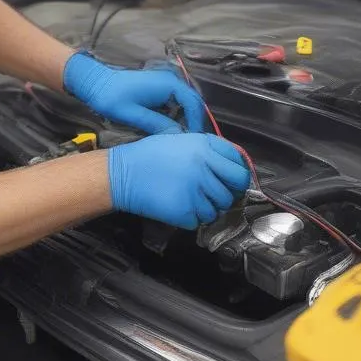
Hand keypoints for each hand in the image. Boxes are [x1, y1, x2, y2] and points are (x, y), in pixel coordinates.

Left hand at [63, 52, 205, 133]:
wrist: (95, 83)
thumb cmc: (111, 97)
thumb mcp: (133, 114)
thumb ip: (157, 124)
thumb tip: (178, 135)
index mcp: (168, 84)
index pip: (193, 104)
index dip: (196, 124)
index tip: (193, 140)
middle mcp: (170, 80)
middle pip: (192, 103)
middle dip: (192, 122)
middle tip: (188, 142)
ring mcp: (165, 82)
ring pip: (184, 103)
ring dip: (184, 119)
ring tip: (180, 138)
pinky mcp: (158, 87)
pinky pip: (174, 102)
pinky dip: (175, 115)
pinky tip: (169, 129)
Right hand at [107, 133, 249, 228]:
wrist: (122, 175)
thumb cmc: (148, 155)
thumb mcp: (179, 140)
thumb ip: (207, 149)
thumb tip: (231, 163)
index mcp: (204, 147)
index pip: (238, 163)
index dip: (236, 173)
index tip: (230, 179)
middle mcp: (204, 168)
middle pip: (234, 188)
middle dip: (227, 192)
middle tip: (214, 193)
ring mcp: (196, 191)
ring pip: (218, 208)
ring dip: (207, 207)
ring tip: (189, 199)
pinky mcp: (186, 212)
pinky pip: (200, 220)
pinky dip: (191, 218)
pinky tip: (178, 207)